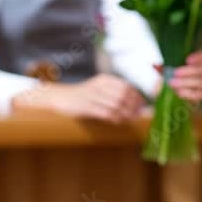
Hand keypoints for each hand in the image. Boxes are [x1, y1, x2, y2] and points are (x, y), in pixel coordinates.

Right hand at [13, 74, 144, 123]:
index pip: (126, 86)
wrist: (59, 98)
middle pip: (123, 95)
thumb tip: (135, 103)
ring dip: (126, 113)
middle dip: (133, 106)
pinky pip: (106, 112)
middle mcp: (99, 85)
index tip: (142, 105)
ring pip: (116, 104)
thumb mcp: (98, 89)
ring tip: (131, 119)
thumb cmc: (82, 96)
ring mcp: (92, 96)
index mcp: (104, 80)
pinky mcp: (86, 107)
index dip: (136, 96)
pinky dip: (116, 118)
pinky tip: (119, 121)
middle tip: (138, 114)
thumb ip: (114, 93)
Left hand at [160, 51, 201, 104]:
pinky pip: (198, 95)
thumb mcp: (169, 72)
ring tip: (172, 83)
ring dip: (186, 82)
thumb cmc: (176, 79)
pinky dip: (188, 93)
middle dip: (188, 71)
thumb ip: (163, 68)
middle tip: (175, 73)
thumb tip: (154, 65)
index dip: (198, 57)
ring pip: (200, 82)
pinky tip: (179, 92)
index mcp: (199, 63)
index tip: (187, 59)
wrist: (179, 95)